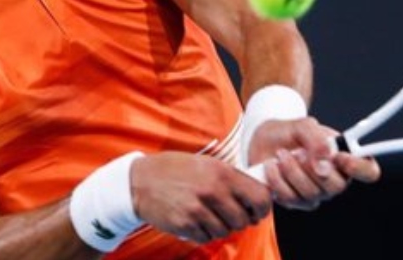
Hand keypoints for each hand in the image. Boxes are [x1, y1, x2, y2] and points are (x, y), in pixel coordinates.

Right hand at [130, 152, 272, 243]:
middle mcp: (213, 190)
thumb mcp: (208, 165)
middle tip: (228, 215)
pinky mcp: (184, 224)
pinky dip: (203, 233)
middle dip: (239, 221)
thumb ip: (233, 179)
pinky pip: (206, 238)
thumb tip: (260, 194)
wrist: (140, 181)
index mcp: (223, 173)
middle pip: (244, 220)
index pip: (260, 198)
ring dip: (220, 228)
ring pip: (225, 231)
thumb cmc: (177, 171)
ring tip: (207, 215)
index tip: (255, 211)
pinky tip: (194, 221)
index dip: (262, 209)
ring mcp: (198, 209)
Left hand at [249, 117, 380, 209]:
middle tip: (298, 152)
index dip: (360, 168)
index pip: (368, 171)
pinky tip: (272, 166)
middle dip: (312, 168)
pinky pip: (290, 198)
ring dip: (291, 171)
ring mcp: (316, 193)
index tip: (340, 156)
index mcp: (345, 158)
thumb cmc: (290, 131)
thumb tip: (326, 158)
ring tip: (281, 154)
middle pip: (337, 187)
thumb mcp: (303, 125)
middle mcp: (335, 179)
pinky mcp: (296, 201)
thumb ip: (317, 138)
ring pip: (311, 193)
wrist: (264, 139)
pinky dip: (277, 180)